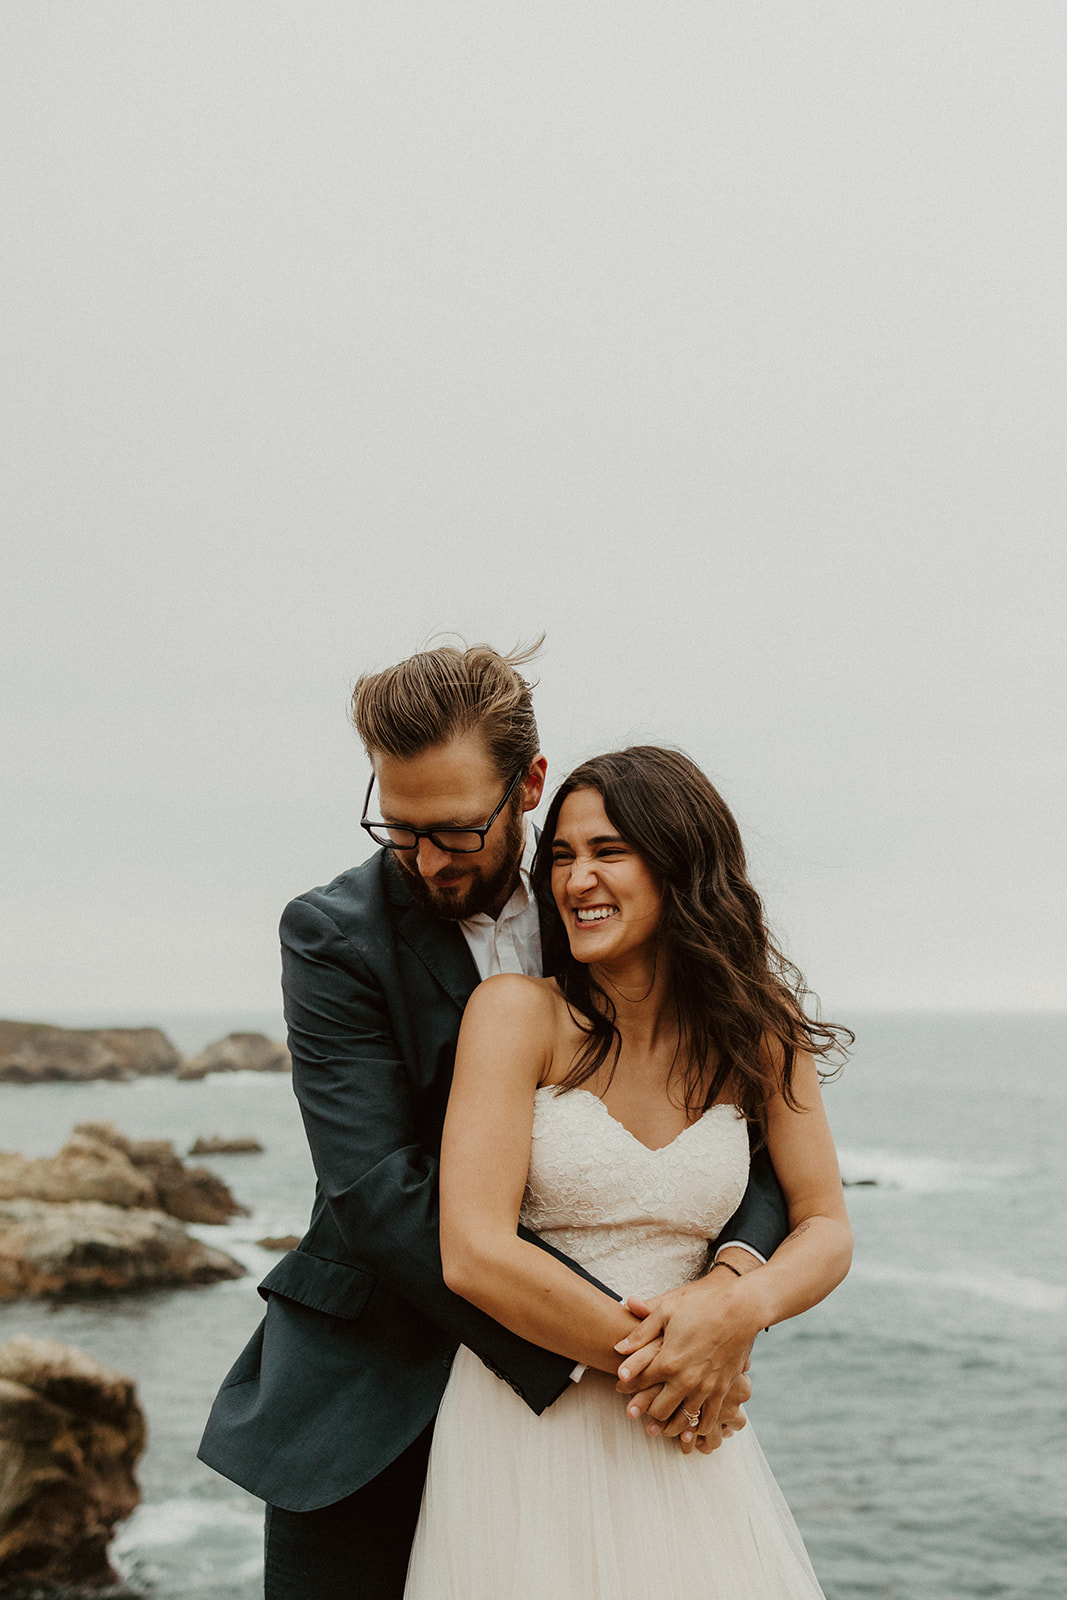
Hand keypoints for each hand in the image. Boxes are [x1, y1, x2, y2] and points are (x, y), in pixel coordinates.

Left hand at [615, 1272, 760, 1440]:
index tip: (620, 1387)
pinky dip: (697, 1428)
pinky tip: (690, 1429)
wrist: (740, 1310)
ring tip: (659, 1428)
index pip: (639, 1381)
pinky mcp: (722, 1390)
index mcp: (668, 1360)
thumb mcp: (666, 1311)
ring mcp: (705, 1388)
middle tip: (636, 1413)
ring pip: (682, 1420)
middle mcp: (685, 1380)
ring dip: (669, 1426)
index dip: (627, 1386)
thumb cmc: (701, 1306)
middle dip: (645, 1412)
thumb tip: (618, 1347)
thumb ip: (641, 1332)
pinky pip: (708, 1419)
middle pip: (658, 1409)